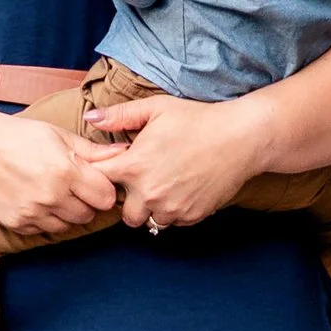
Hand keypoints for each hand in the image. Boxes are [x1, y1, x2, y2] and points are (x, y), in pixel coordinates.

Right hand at [0, 99, 124, 241]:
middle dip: (86, 202)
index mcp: (66, 171)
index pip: (106, 197)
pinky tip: (34, 199)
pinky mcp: (18, 224)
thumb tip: (123, 152)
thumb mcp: (57, 134)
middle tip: (72, 186)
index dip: (103, 189)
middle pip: (88, 214)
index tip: (95, 182)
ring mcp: (34, 213)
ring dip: (66, 212)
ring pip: (68, 225)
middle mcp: (52, 196)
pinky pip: (44, 229)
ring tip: (52, 191)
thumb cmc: (16, 135)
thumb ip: (92, 151)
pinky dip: (44, 218)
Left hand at [81, 84, 274, 231]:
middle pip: (123, 212)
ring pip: (149, 220)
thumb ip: (119, 115)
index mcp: (133, 167)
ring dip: (152, 207)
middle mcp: (149, 194)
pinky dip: (174, 210)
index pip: (97, 182)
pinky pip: (173, 221)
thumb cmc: (197, 119)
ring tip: (164, 184)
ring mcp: (171, 208)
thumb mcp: (155, 108)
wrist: (240, 138)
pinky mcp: (192, 216)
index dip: (100, 176)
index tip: (110, 169)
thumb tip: (90, 118)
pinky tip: (182, 189)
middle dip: (128, 199)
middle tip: (142, 179)